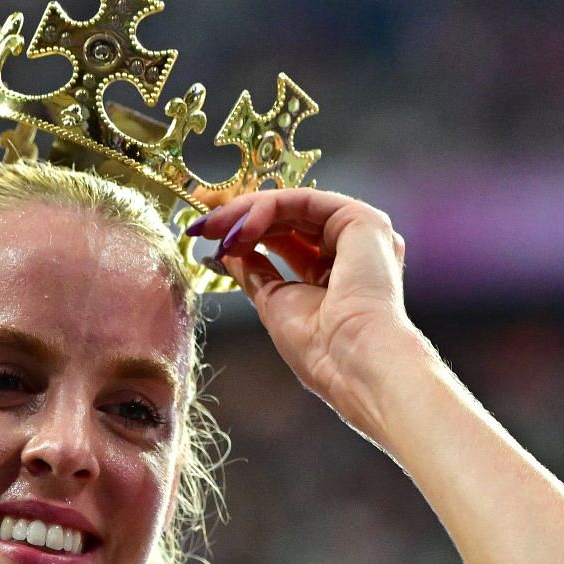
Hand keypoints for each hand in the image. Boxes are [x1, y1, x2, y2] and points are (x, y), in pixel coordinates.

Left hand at [189, 189, 438, 439]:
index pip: (285, 239)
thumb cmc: (319, 348)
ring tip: (215, 228)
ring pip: (294, 206)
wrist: (351, 362)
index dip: (244, 233)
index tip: (204, 237)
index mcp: (336, 271)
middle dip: (239, 219)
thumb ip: (255, 271)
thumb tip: (229, 251)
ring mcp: (360, 233)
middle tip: (201, 227)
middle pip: (287, 219)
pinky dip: (269, 208)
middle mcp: (352, 248)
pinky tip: (242, 227)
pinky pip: (306, 202)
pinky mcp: (362, 221)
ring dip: (247, 213)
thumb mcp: (273, 301)